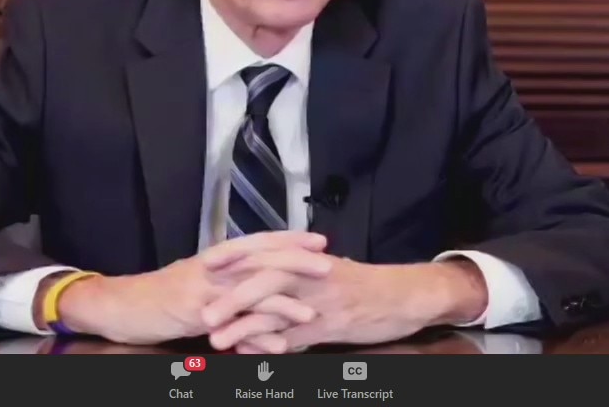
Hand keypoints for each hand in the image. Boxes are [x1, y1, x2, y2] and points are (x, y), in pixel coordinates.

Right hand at [56, 231, 327, 344]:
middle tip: (328, 264)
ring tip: (310, 312)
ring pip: (249, 291)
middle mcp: (213, 268)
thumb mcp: (197, 284)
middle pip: (261, 259)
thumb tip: (256, 288)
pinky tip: (275, 346)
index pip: (258, 242)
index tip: (319, 240)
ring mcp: (203, 289)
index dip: (289, 239)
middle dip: (296, 261)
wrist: (120, 305)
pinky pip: (230, 322)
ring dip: (282, 303)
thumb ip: (227, 284)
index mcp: (216, 259)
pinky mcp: (193, 312)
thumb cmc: (160, 296)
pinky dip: (254, 335)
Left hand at [204, 258, 488, 353]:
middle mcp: (312, 275)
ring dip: (244, 327)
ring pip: (277, 312)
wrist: (403, 295)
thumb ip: (298, 273)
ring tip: (219, 340)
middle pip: (265, 280)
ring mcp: (321, 301)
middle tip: (205, 314)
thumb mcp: (328, 271)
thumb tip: (265, 281)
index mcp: (308, 257)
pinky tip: (250, 356)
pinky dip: (271, 347)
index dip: (235, 257)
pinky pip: (296, 337)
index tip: (205, 264)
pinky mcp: (332, 325)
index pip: (266, 251)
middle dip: (232, 297)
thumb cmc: (363, 283)